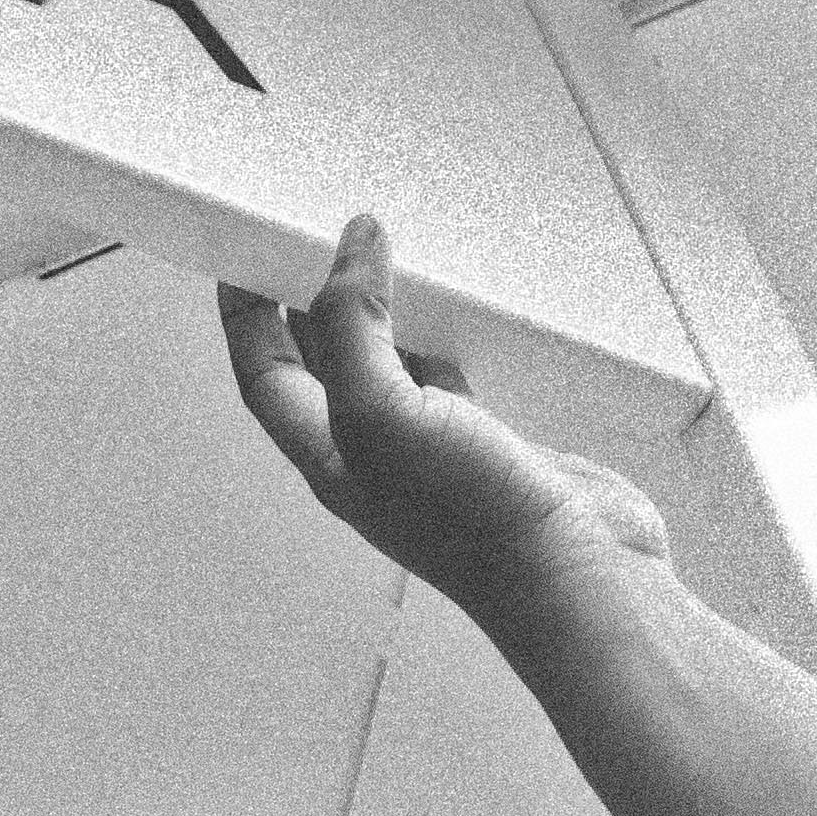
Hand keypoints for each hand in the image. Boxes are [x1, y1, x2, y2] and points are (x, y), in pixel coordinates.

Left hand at [220, 215, 672, 602]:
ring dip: (376, 310)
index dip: (243, 317)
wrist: (575, 577)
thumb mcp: (382, 412)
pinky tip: (450, 306)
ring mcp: (431, 447)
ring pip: (385, 362)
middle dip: (303, 301)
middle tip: (305, 238)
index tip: (241, 255)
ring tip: (373, 254)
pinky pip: (448, 369)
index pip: (264, 374)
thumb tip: (350, 249)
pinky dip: (440, 330)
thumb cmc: (473, 523)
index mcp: (328, 454)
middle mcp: (372, 452)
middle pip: (318, 362)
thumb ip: (353, 326)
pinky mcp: (489, 438)